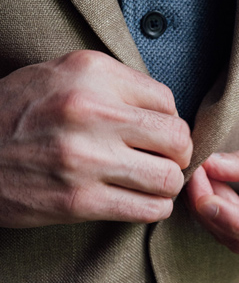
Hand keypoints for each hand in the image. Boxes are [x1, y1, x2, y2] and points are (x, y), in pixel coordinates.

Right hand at [0, 50, 191, 226]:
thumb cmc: (13, 115)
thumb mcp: (58, 75)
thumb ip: (112, 84)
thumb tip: (167, 110)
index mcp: (90, 73)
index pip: (166, 101)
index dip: (167, 121)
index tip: (155, 135)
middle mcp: (90, 110)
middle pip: (177, 138)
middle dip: (177, 154)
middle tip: (164, 161)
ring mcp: (85, 157)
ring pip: (168, 177)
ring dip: (167, 185)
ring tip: (152, 183)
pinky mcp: (78, 199)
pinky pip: (148, 209)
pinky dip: (154, 209)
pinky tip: (140, 202)